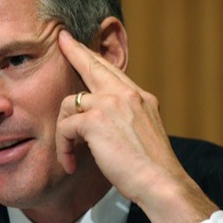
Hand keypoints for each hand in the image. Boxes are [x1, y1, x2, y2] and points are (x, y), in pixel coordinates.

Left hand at [56, 30, 217, 222]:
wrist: (161, 182)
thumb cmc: (151, 168)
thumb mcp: (143, 132)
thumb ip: (126, 118)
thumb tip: (102, 122)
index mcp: (141, 97)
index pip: (112, 70)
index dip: (94, 57)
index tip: (79, 44)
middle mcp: (127, 94)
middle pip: (93, 65)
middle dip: (75, 51)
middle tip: (61, 40)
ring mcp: (110, 104)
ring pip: (70, 103)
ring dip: (64, 131)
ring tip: (69, 153)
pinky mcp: (95, 121)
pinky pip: (66, 127)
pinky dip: (63, 147)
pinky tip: (70, 163)